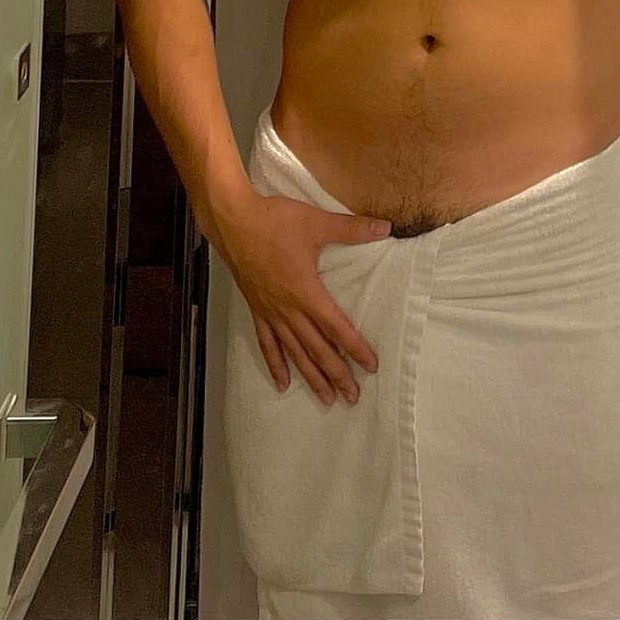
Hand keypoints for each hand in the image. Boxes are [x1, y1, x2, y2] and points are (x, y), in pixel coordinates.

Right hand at [221, 189, 391, 405]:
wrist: (233, 222)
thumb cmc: (275, 221)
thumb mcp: (317, 222)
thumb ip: (352, 229)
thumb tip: (386, 227)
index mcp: (306, 292)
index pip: (336, 327)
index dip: (355, 348)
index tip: (371, 366)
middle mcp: (289, 309)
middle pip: (317, 349)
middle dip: (336, 374)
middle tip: (353, 396)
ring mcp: (271, 312)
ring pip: (294, 353)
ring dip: (311, 376)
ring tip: (327, 398)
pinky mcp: (256, 310)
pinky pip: (267, 344)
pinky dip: (276, 364)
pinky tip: (283, 383)